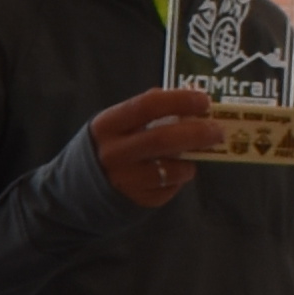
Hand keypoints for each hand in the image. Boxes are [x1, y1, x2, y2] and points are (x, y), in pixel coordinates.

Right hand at [85, 82, 229, 209]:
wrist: (76, 193)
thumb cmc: (107, 148)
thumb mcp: (117, 125)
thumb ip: (148, 110)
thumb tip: (190, 93)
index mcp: (108, 125)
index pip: (148, 106)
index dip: (180, 101)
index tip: (204, 101)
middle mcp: (113, 153)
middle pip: (163, 139)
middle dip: (197, 133)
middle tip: (217, 131)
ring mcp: (124, 180)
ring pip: (171, 169)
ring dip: (190, 161)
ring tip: (194, 156)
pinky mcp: (136, 201)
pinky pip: (168, 188)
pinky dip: (178, 179)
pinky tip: (172, 174)